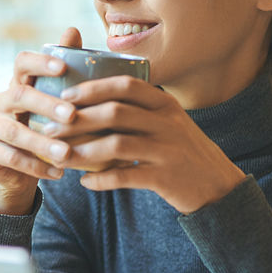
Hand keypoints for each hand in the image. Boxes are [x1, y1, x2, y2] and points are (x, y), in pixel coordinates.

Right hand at [0, 27, 82, 214]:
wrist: (21, 169)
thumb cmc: (44, 128)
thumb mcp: (57, 102)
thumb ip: (65, 71)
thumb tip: (73, 29)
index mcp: (18, 83)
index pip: (22, 63)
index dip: (40, 63)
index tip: (63, 68)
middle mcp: (0, 100)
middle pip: (19, 96)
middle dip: (47, 105)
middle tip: (72, 115)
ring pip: (14, 131)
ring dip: (43, 143)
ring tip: (67, 153)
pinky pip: (10, 157)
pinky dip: (36, 166)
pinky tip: (58, 172)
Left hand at [44, 76, 246, 213]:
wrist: (219, 186)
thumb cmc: (185, 153)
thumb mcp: (171, 124)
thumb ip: (142, 111)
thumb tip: (97, 105)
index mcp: (166, 104)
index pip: (126, 85)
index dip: (93, 88)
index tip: (67, 96)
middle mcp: (168, 123)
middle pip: (115, 113)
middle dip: (78, 120)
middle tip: (52, 128)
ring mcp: (168, 150)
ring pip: (115, 144)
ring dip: (83, 150)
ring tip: (62, 156)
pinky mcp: (165, 177)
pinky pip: (125, 176)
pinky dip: (101, 179)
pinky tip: (86, 182)